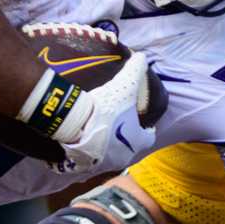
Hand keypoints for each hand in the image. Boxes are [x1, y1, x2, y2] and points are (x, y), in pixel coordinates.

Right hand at [48, 54, 156, 174]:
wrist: (76, 124)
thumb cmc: (106, 108)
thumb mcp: (125, 84)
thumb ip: (136, 69)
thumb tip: (142, 57)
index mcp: (138, 141)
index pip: (148, 137)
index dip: (146, 129)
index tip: (142, 122)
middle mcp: (124, 157)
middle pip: (128, 147)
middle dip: (125, 137)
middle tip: (118, 123)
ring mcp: (104, 164)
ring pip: (109, 155)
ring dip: (107, 145)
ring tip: (99, 130)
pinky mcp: (84, 166)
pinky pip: (90, 159)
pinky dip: (88, 150)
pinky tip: (82, 139)